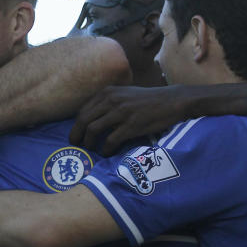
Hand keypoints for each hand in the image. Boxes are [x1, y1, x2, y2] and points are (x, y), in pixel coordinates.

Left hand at [70, 85, 187, 155]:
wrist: (171, 101)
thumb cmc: (147, 100)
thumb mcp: (123, 94)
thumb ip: (108, 102)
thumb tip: (91, 118)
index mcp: (107, 92)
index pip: (83, 110)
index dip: (76, 124)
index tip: (76, 134)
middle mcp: (111, 100)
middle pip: (83, 119)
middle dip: (76, 134)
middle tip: (76, 144)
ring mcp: (121, 112)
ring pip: (93, 129)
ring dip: (89, 142)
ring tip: (91, 149)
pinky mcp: (131, 125)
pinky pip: (111, 140)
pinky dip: (105, 149)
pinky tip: (106, 153)